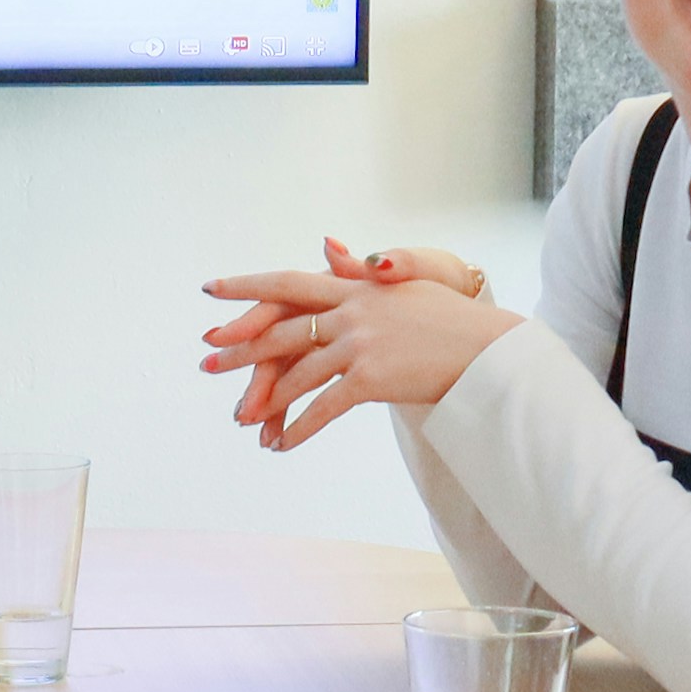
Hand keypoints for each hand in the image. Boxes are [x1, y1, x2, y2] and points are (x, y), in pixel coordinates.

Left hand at [199, 235, 522, 451]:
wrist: (485, 350)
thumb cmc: (445, 319)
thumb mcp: (401, 285)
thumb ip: (357, 272)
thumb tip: (327, 246)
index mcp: (353, 287)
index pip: (287, 283)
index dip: (246, 287)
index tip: (210, 290)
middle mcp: (351, 312)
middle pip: (281, 332)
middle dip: (239, 349)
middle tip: (206, 361)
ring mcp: (360, 345)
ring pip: (297, 374)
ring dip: (266, 400)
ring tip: (242, 418)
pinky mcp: (372, 378)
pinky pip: (324, 407)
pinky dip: (300, 428)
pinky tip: (282, 445)